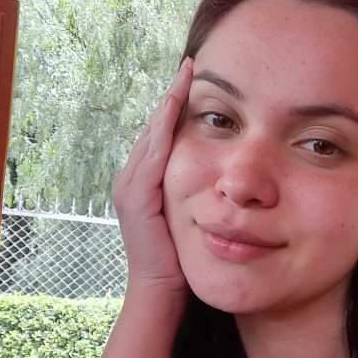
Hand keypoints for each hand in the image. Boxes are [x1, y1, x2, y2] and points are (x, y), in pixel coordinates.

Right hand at [113, 57, 192, 299]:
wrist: (161, 291)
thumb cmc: (182, 259)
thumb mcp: (192, 217)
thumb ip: (200, 193)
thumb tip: (226, 178)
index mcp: (145, 181)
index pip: (163, 135)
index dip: (178, 107)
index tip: (196, 79)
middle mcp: (132, 178)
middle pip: (155, 127)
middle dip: (173, 96)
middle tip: (191, 65)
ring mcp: (131, 186)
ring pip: (153, 134)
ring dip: (169, 104)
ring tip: (186, 75)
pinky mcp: (137, 196)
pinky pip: (153, 154)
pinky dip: (164, 128)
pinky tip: (177, 107)